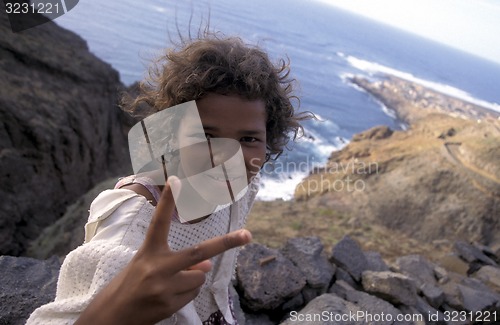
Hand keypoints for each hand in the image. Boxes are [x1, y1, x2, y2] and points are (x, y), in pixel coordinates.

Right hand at [75, 177, 251, 324]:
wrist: (110, 318)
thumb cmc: (127, 287)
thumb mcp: (146, 267)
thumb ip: (176, 262)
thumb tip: (208, 264)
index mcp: (147, 252)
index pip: (159, 222)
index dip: (167, 201)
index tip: (176, 180)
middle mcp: (157, 267)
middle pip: (199, 252)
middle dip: (226, 243)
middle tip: (247, 235)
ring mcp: (164, 288)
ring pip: (199, 276)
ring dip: (194, 278)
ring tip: (169, 284)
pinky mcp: (169, 305)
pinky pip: (193, 294)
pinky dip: (187, 292)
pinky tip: (167, 296)